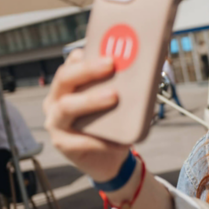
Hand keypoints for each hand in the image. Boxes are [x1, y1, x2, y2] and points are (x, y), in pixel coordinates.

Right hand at [43, 50, 129, 181]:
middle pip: (65, 78)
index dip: (85, 55)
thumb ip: (124, 87)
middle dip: (88, 70)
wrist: (110, 159)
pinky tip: (119, 140)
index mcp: (68, 86)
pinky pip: (80, 139)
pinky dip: (101, 139)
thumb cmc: (112, 125)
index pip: (71, 64)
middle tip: (111, 64)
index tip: (104, 49)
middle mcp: (56, 100)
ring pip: (67, 106)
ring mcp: (56, 122)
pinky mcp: (63, 144)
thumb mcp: (117, 103)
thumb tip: (152, 68)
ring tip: (114, 96)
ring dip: (91, 100)